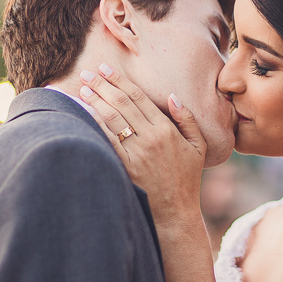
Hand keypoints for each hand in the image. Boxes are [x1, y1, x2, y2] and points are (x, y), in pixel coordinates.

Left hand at [78, 64, 205, 228]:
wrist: (175, 213)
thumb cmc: (187, 179)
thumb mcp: (199, 147)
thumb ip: (187, 119)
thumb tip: (172, 97)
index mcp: (166, 129)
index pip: (138, 97)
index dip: (120, 81)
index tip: (106, 69)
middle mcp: (150, 137)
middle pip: (122, 103)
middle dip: (103, 85)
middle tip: (88, 72)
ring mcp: (137, 152)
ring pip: (112, 118)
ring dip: (95, 101)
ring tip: (83, 88)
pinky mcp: (125, 167)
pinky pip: (107, 140)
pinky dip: (95, 124)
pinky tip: (84, 113)